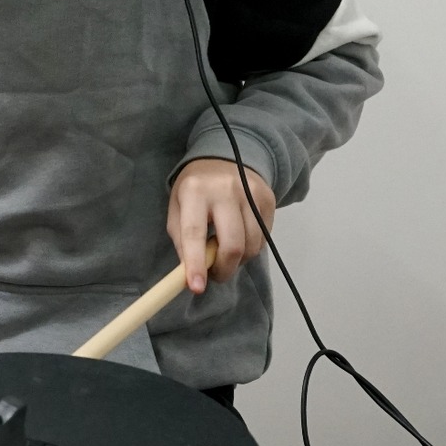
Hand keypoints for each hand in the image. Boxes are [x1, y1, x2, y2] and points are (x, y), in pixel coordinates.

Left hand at [169, 158, 275, 293]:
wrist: (224, 157)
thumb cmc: (195, 190)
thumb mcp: (177, 209)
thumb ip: (182, 241)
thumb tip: (191, 276)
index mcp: (195, 192)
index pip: (195, 233)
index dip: (196, 264)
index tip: (196, 288)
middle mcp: (225, 190)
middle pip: (232, 244)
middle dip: (224, 269)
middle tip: (215, 275)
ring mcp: (251, 193)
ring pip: (252, 246)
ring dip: (238, 260)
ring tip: (225, 252)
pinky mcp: (268, 199)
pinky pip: (264, 239)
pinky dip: (251, 248)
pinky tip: (240, 237)